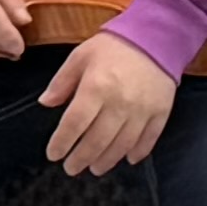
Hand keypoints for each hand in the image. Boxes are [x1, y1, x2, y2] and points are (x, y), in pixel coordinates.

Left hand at [44, 31, 174, 172]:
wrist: (156, 36)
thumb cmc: (113, 46)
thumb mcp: (80, 56)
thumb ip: (62, 82)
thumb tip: (45, 103)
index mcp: (96, 87)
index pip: (74, 124)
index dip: (62, 143)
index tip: (53, 155)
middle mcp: (119, 103)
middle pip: (97, 140)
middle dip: (81, 159)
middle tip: (71, 168)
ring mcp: (143, 110)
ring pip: (122, 145)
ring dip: (106, 161)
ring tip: (94, 168)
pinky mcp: (161, 112)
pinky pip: (149, 139)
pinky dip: (138, 152)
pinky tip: (127, 159)